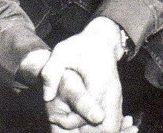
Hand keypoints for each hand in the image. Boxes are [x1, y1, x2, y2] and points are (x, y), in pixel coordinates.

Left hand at [41, 17, 125, 131]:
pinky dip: (99, 128)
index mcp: (100, 82)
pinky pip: (112, 122)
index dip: (71, 121)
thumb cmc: (80, 46)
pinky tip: (81, 124)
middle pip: (107, 127)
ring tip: (72, 125)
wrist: (102, 39)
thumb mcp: (62, 52)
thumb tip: (47, 96)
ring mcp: (116, 97)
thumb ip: (52, 71)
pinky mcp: (115, 100)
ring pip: (111, 127)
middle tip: (65, 124)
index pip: (90, 115)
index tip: (54, 116)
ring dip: (94, 131)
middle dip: (87, 131)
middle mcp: (112, 93)